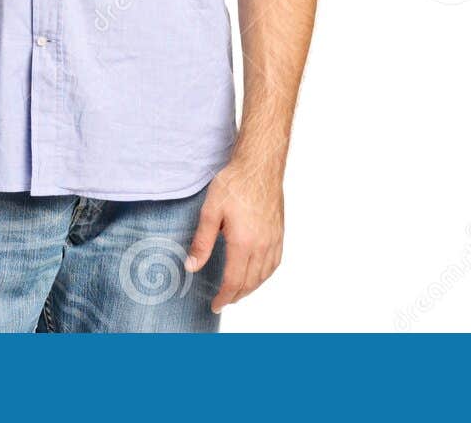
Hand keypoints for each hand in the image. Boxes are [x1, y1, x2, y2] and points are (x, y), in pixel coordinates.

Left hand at [184, 153, 284, 314]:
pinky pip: (275, 262)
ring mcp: (274, 239)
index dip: (224, 297)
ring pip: (264, 275)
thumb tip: (192, 266)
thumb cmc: (235, 183)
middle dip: (236, 295)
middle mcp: (262, 245)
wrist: (259, 165)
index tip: (216, 305)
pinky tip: (258, 274)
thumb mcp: (210, 211)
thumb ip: (202, 241)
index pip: (234, 281)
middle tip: (224, 301)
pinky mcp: (279, 232)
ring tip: (238, 292)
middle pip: (250, 282)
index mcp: (244, 243)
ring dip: (251, 288)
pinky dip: (265, 275)